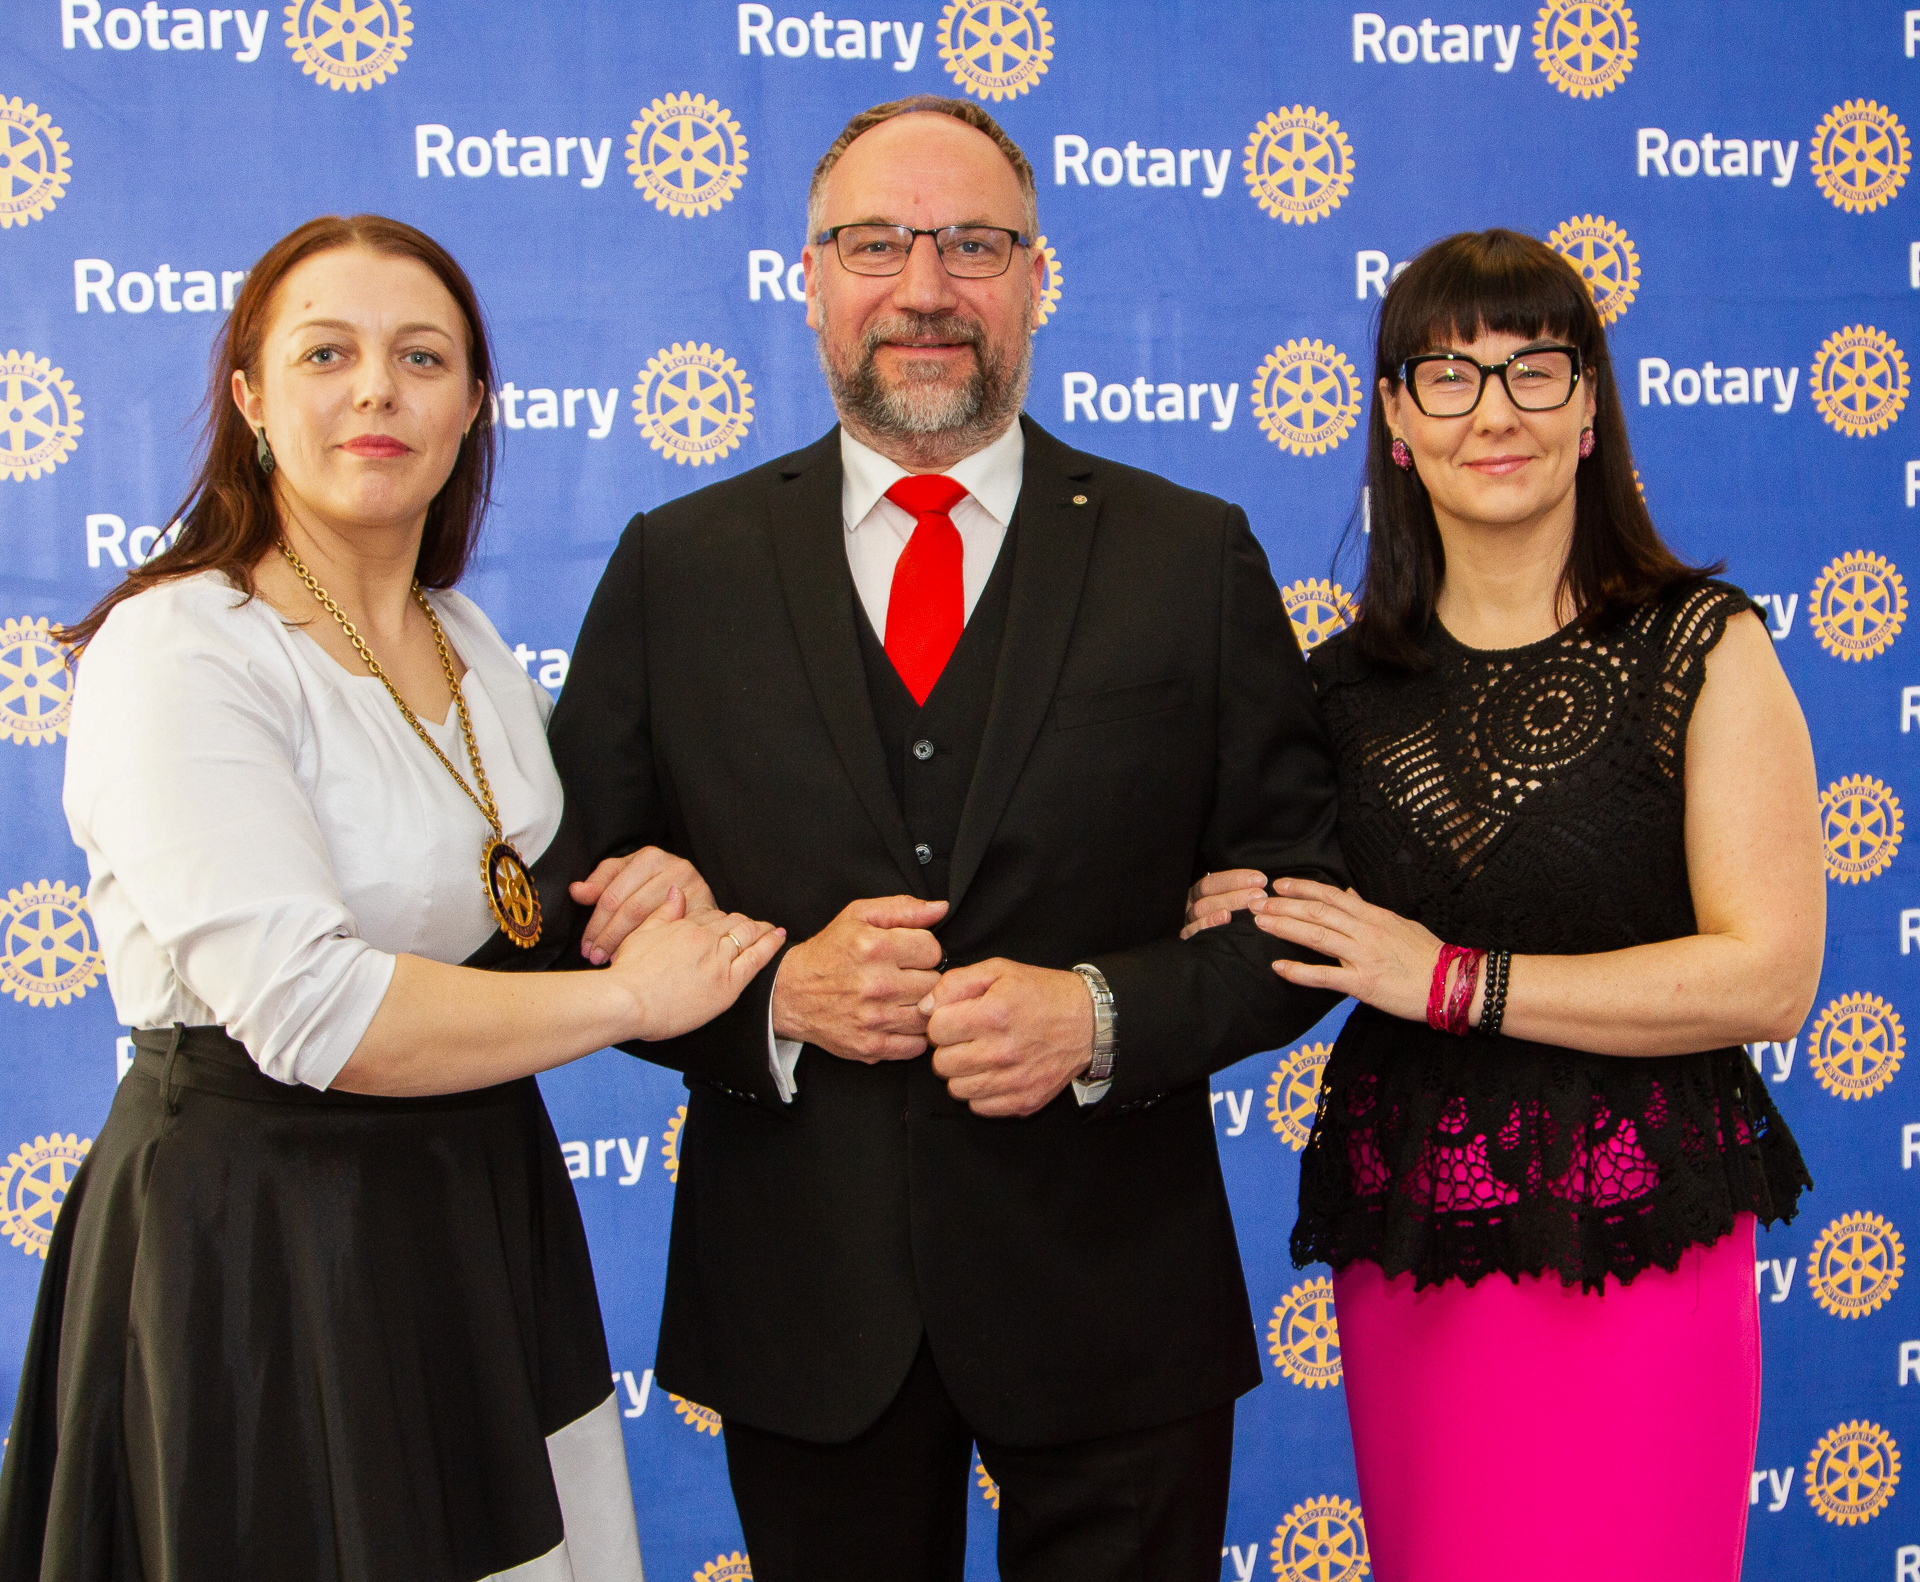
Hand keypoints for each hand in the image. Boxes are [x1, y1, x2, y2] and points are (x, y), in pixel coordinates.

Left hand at [571, 846, 716, 964]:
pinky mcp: (708, 907)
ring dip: (629, 945)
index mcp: (650, 857)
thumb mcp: (626, 876)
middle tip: (595, 957)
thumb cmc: (654, 884)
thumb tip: (576, 891)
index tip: (586, 945)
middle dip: (609, 937)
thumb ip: (600, 882)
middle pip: (632, 909)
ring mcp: (694, 887)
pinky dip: (655, 947)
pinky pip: (675, 932)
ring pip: (653, 922)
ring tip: (612, 961)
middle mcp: (674, 867)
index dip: (595, 923)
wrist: (697, 893)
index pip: (613, 895)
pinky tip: (642, 958)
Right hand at [605, 886, 783, 1040]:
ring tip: (772, 929)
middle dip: (743, 922)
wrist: (627, 1001)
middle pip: (732, 922)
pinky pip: (757, 957)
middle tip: (754, 926)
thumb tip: (675, 891)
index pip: (711, 915)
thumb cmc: (628, 975)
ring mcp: (718, 960)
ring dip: (761, 929)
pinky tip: (779, 936)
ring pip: (747, 934)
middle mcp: (704, 938)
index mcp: (684, 926)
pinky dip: (771, 944)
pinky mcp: (728, 984)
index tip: (726, 921)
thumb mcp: (640, 935)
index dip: (721, 918)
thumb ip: (662, 913)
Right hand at [770, 895, 947, 1061]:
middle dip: (924, 978)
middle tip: (907, 977)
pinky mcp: (871, 1047)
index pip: (933, 950)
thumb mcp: (859, 916)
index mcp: (875, 947)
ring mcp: (874, 1019)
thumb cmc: (829, 952)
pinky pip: (916, 1045)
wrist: (791, 993)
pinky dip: (913, 1035)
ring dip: (921, 1007)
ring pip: (929, 1015)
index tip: (911, 954)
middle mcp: (876, 984)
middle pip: (934, 984)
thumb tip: (941, 908)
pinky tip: (898, 1020)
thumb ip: (903, 908)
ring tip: (904, 998)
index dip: (924, 950)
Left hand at [921, 960, 1092, 1117]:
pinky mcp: (1023, 1101)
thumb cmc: (1041, 993)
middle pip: (941, 1063)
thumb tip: (925, 1008)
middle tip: (969, 1037)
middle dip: (950, 1048)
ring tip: (982, 1054)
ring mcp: (1013, 1081)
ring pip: (956, 1088)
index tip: (957, 1018)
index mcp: (993, 1015)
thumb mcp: (999, 970)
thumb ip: (955, 983)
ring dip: (963, 1072)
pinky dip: (981, 1092)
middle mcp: (1002, 1052)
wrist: (1088, 1022)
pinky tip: (995, 1073)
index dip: (943, 1021)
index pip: (936, 1030)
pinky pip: (979, 1107)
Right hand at [1180, 868, 1269, 938]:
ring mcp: (1189, 923)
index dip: (1236, 879)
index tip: (1260, 880)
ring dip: (1227, 903)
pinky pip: (1193, 930)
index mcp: (1200, 895)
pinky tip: (1225, 918)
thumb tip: (1260, 883)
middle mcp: (1192, 906)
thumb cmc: (1235, 928)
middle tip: (1260, 894)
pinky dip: (1209, 922)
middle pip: (1207, 893)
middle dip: (1236, 891)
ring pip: (1201, 909)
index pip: (1213, 882)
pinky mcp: (1188, 940)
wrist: (1221, 967)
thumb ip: (1242, 896)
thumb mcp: (1236, 909)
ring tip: (1249, 904)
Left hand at [1251, 878, 1443, 1022]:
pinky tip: (1278, 967)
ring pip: (1317, 936)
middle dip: (1284, 905)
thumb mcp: (1400, 923)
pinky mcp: (1363, 984)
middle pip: (1318, 911)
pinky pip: (1326, 976)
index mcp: (1374, 916)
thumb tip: (1348, 893)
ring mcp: (1363, 956)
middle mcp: (1366, 931)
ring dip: (1285, 927)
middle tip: (1256, 901)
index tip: (1279, 883)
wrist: (1453, 984)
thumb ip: (1369, 909)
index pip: (1331, 895)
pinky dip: (1299, 971)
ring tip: (1260, 922)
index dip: (1303, 887)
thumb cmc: (1428, 955)